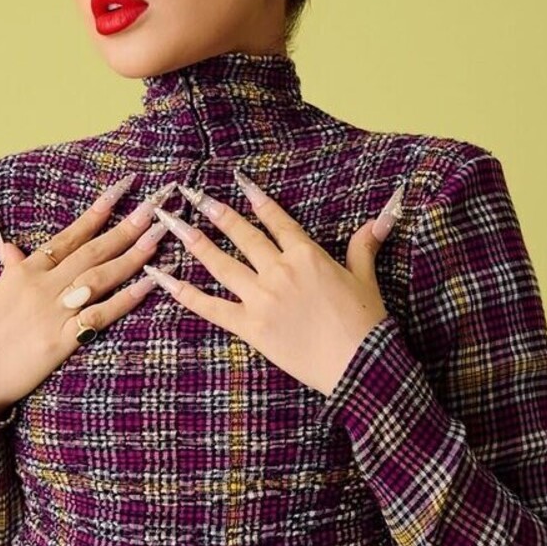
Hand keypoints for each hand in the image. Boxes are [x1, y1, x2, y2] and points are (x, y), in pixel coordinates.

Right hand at [0, 174, 175, 418]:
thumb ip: (10, 268)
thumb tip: (10, 247)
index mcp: (25, 270)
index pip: (69, 235)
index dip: (97, 212)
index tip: (121, 190)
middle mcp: (42, 285)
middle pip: (91, 251)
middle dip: (125, 228)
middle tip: (153, 207)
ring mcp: (54, 311)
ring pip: (100, 277)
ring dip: (132, 256)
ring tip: (158, 237)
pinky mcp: (61, 340)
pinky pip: (100, 314)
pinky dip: (126, 298)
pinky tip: (149, 284)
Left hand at [142, 170, 403, 396]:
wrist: (359, 365)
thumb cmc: (366, 324)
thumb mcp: (366, 279)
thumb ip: (364, 246)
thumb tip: (385, 215)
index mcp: (307, 255)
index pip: (277, 219)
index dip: (257, 198)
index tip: (238, 180)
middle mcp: (279, 270)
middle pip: (242, 234)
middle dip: (215, 212)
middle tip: (191, 193)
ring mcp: (261, 298)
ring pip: (220, 263)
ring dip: (193, 241)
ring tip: (170, 222)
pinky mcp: (250, 327)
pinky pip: (210, 307)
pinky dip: (183, 292)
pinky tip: (161, 277)